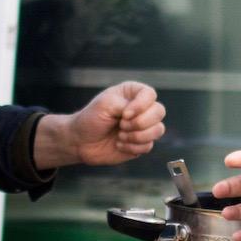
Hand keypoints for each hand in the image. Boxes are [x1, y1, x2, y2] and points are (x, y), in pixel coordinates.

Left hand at [33, 81, 165, 169]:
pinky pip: (148, 146)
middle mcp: (141, 109)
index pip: (150, 94)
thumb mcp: (105, 104)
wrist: (80, 142)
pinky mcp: (141, 144)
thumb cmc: (90, 119)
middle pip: (159, 111)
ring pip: (158, 130)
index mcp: (133, 93)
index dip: (141, 106)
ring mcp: (143, 127)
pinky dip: (132, 147)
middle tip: (122, 125)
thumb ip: (126, 105)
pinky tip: (118, 144)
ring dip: (137, 136)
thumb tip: (140, 117)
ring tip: (120, 136)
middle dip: (140, 122)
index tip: (124, 114)